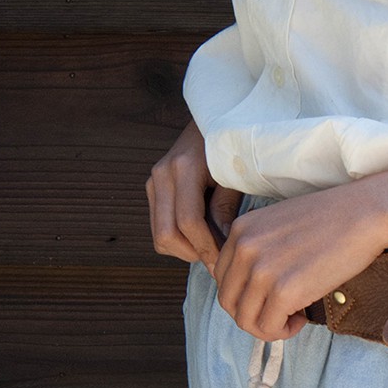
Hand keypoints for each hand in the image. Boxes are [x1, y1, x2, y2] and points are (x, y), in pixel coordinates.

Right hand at [145, 119, 242, 272]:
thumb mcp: (234, 176)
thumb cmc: (229, 149)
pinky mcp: (153, 190)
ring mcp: (153, 182)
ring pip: (159, 236)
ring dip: (185, 250)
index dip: (206, 248)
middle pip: (166, 234)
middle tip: (218, 262)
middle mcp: (162, 175)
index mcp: (184, 168)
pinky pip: (159, 228)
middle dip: (193, 254)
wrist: (209, 124)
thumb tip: (224, 246)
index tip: (224, 263)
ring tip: (212, 248)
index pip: (189, 222)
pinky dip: (178, 241)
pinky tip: (200, 237)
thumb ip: (226, 209)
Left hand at [213, 184, 387, 340]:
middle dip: (252, 316)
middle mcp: (244, 249)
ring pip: (245, 320)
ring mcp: (262, 271)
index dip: (245, 296)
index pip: (222, 278)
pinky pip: (269, 327)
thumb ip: (261, 249)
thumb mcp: (280, 224)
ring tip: (292, 319)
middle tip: (279, 315)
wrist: (365, 214)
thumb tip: (256, 287)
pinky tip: (303, 319)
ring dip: (267, 328)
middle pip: (229, 302)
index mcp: (241, 230)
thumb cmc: (334, 219)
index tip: (269, 298)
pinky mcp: (284, 291)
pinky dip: (283, 331)